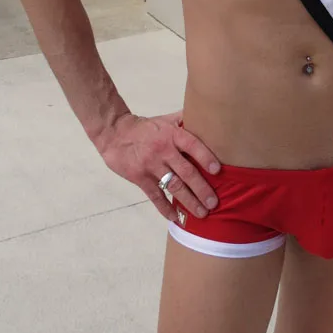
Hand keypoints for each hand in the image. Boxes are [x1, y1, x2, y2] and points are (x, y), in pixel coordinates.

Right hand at [97, 111, 220, 220]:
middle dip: (201, 189)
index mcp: (172, 134)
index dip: (205, 157)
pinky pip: (155, 196)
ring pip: (173, 186)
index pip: (192, 145)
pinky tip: (175, 217)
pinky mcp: (140, 178)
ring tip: (202, 213)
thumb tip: (207, 116)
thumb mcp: (166, 119)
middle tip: (214, 202)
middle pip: (186, 171)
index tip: (217, 171)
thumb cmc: (146, 128)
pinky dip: (165, 208)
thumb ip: (185, 120)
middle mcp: (163, 150)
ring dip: (189, 201)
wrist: (115, 133)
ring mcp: (151, 166)